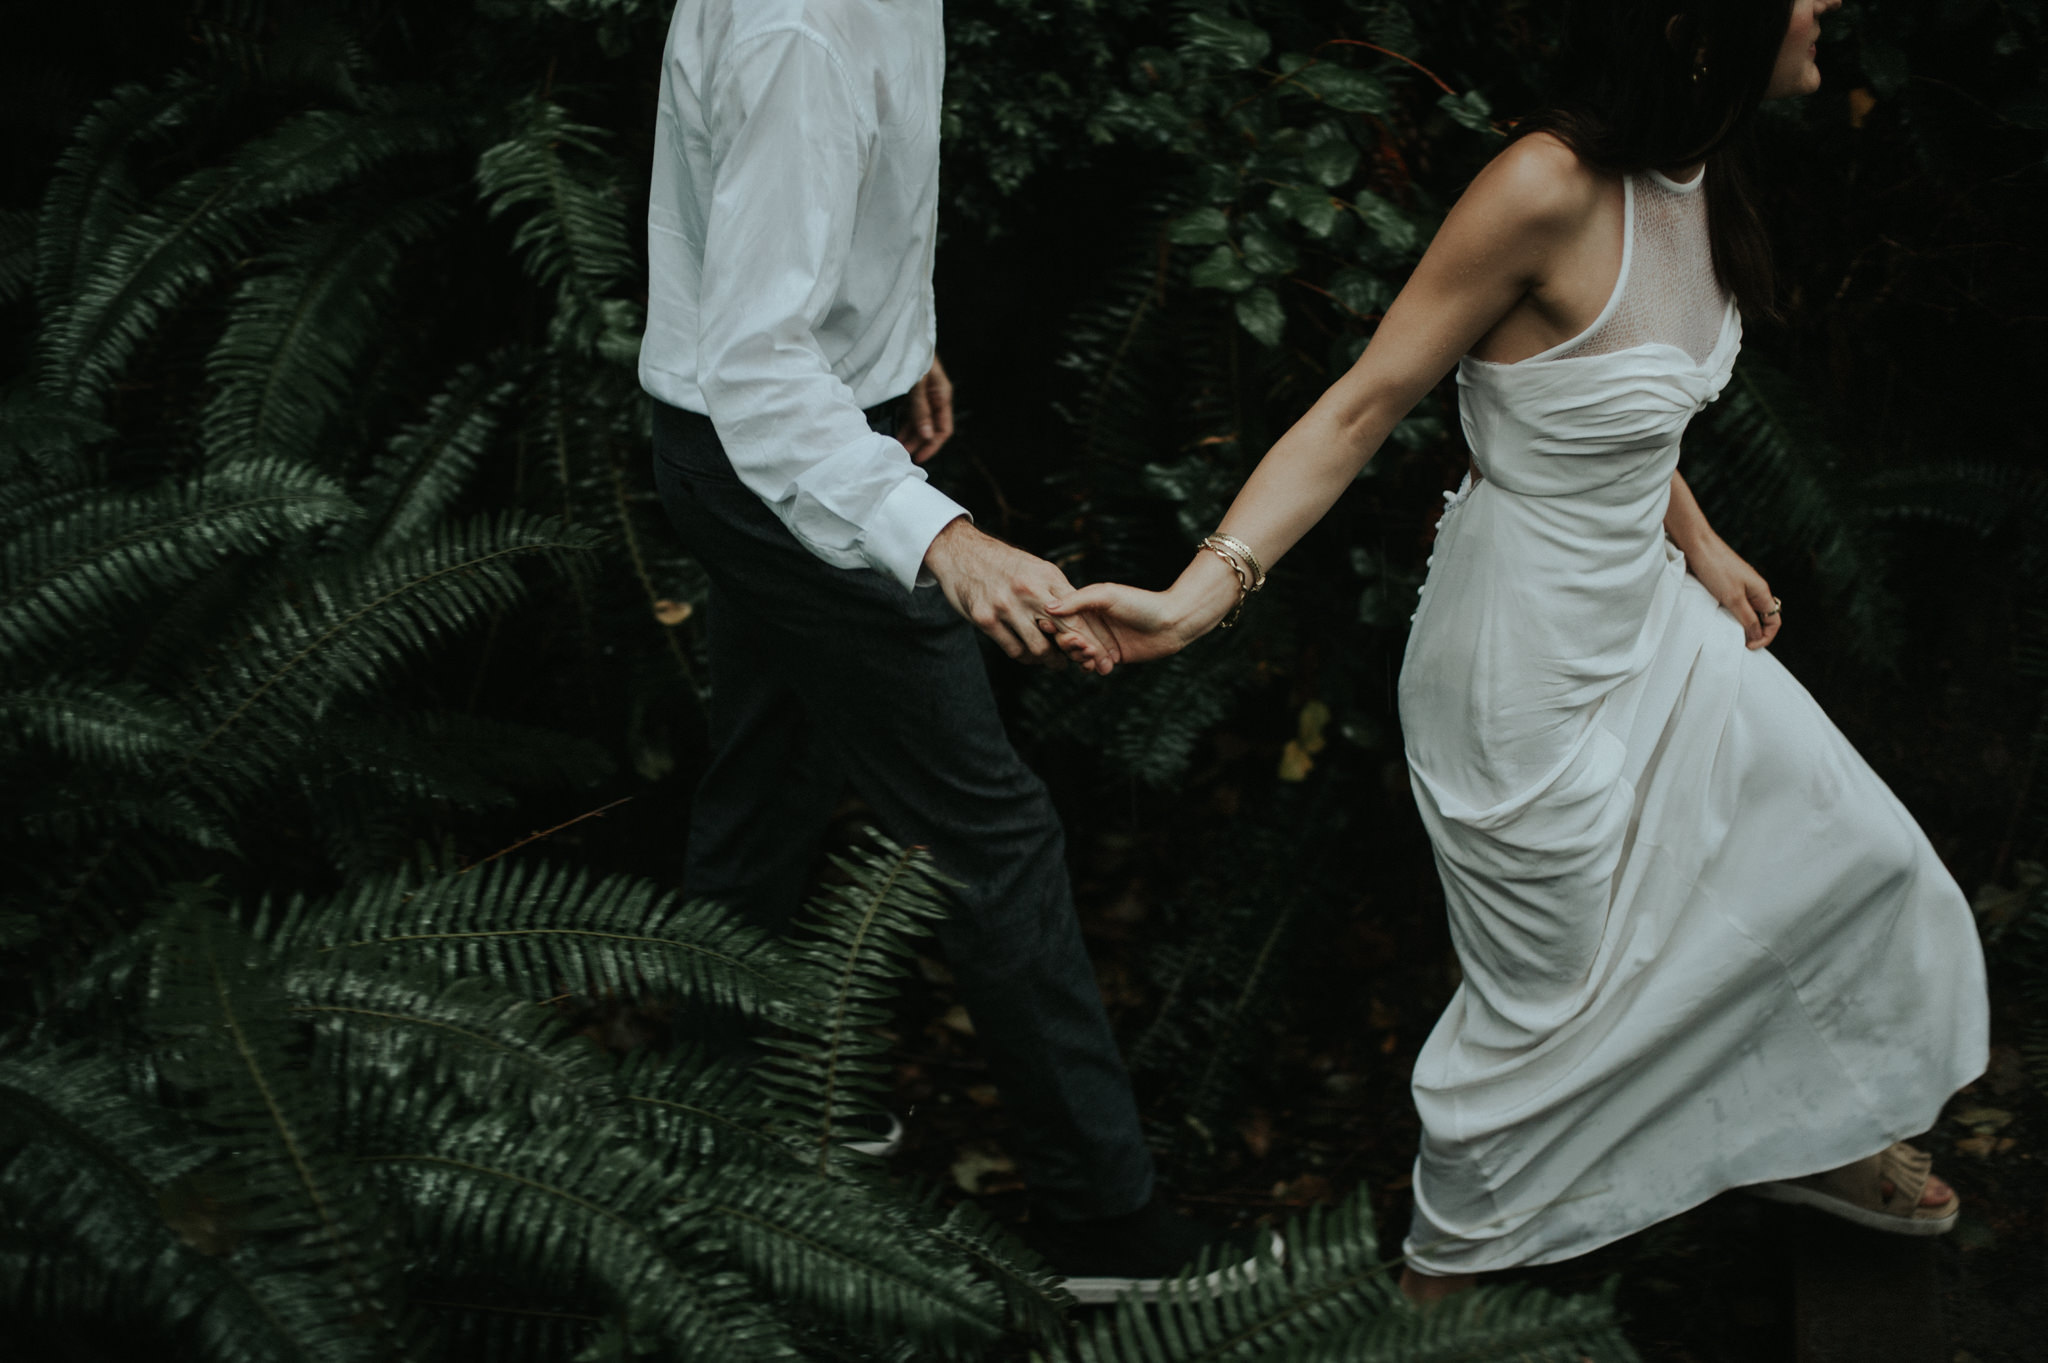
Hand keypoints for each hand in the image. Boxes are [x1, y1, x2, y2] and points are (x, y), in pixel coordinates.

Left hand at [900, 356, 953, 463]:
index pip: (943, 429)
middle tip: (902, 456)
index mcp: (942, 396)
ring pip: (921, 422)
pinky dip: (906, 425)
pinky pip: (913, 414)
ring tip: (898, 447)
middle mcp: (936, 398)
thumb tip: (927, 436)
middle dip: (918, 443)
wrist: (903, 334)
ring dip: (911, 436)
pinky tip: (898, 433)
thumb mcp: (916, 384)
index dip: (932, 446)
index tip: (918, 458)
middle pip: (931, 428)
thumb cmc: (912, 355)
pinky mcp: (914, 392)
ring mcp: (925, 395)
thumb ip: (921, 410)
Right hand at [922, 519, 1115, 672]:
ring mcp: (1005, 605)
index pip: (1079, 615)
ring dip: (1050, 660)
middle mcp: (1028, 591)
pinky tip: (1030, 656)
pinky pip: (1013, 650)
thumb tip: (1084, 617)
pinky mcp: (984, 618)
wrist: (962, 552)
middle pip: (1064, 633)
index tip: (1105, 656)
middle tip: (1088, 667)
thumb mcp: (1037, 569)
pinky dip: (1025, 658)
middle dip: (1080, 654)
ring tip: (1055, 662)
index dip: (1094, 639)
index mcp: (1047, 577)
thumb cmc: (1005, 564)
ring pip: (1039, 648)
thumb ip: (1059, 592)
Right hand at [1043, 582, 1190, 667]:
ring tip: (1091, 653)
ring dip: (1079, 656)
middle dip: (1068, 643)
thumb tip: (1048, 608)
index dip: (1054, 625)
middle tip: (1079, 643)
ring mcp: (1100, 640)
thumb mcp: (1106, 595)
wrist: (1172, 622)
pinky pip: (1092, 665)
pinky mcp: (1111, 656)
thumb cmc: (1140, 602)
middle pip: (1065, 638)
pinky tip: (1102, 665)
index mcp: (1086, 605)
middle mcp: (1091, 623)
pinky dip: (1091, 667)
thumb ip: (1077, 600)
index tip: (1051, 627)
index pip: (1060, 617)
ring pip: (1077, 654)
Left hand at [1684, 533, 1781, 649]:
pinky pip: (1735, 605)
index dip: (1765, 637)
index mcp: (1762, 591)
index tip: (1748, 647)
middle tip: (1739, 644)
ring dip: (1742, 624)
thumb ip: (1747, 618)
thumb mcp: (1733, 598)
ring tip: (1728, 634)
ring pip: (1748, 612)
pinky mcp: (1727, 585)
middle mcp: (1755, 589)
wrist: (1696, 545)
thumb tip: (1757, 636)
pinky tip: (1719, 619)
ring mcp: (1741, 586)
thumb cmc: (1716, 568)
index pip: (1775, 621)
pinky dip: (1730, 615)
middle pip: (1763, 618)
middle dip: (1755, 633)